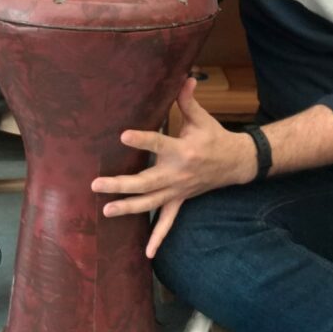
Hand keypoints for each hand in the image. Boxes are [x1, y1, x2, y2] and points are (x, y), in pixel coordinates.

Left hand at [91, 78, 256, 257]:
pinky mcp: (181, 201)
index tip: (122, 135)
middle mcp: (178, 174)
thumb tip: (185, 76)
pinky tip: (147, 254)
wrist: (237, 163)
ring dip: (127, 208)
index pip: (158, 143)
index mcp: (182, 150)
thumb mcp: (202, 119)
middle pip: (145, 181)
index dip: (142, 139)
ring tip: (105, 211)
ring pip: (150, 204)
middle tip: (96, 184)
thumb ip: (188, 100)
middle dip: (120, 184)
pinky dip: (158, 239)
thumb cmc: (215, 137)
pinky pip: (169, 223)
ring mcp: (178, 191)